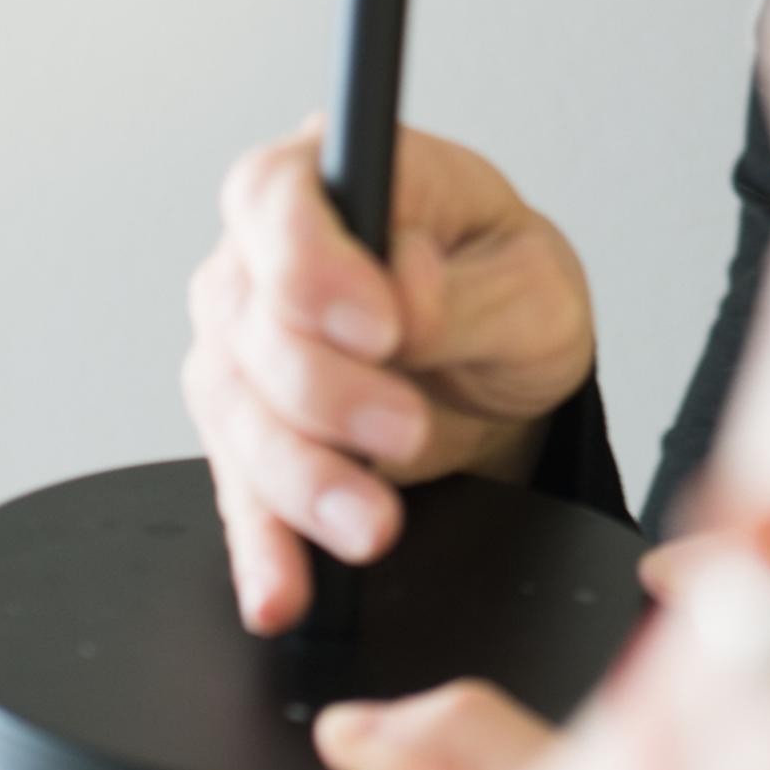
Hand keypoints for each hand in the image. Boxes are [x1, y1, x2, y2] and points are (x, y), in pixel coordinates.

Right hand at [183, 121, 597, 631]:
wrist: (509, 373)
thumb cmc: (514, 294)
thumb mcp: (531, 283)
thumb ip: (467, 289)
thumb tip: (405, 290)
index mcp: (340, 179)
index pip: (276, 194)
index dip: (312, 262)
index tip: (381, 324)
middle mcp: (265, 257)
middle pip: (249, 318)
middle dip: (326, 389)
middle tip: (406, 427)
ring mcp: (242, 347)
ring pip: (238, 414)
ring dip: (302, 479)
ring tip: (374, 522)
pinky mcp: (247, 434)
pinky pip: (238, 494)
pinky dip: (263, 547)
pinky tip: (282, 590)